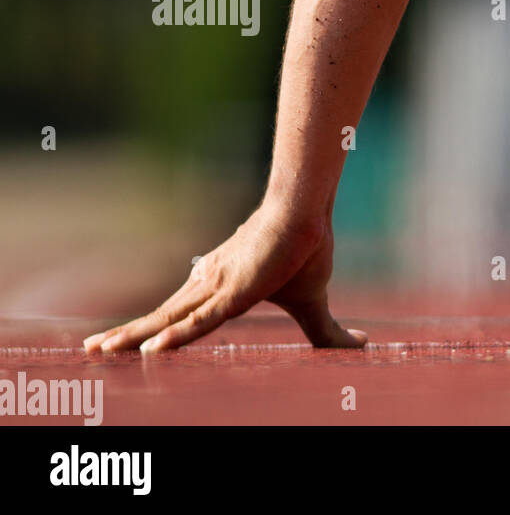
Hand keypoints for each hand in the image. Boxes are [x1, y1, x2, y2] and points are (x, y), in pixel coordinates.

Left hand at [83, 206, 366, 352]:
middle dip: (127, 334)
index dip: (156, 329)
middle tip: (93, 349)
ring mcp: (216, 288)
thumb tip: (361, 347)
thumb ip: (327, 332)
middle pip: (162, 316)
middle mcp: (209, 286)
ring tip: (98, 351)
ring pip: (167, 320)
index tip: (129, 340)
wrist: (307, 213)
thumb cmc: (308, 248)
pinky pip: (197, 322)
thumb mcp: (314, 303)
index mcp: (222, 287)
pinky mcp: (232, 292)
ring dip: (133, 336)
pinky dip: (174, 337)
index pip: (182, 314)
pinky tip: (151, 351)